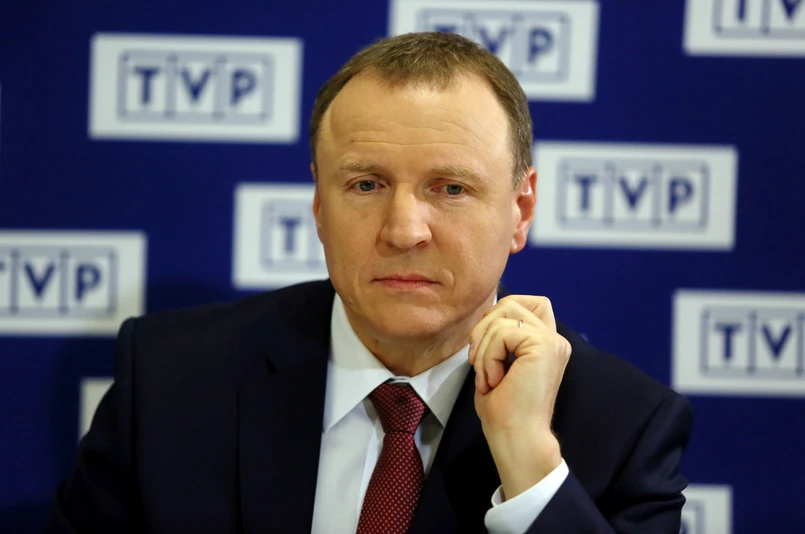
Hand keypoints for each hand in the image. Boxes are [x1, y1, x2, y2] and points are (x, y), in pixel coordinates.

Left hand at [468, 295, 570, 498]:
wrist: (516, 439)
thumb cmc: (504, 412)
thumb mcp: (497, 364)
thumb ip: (498, 338)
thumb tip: (486, 315)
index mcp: (546, 344)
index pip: (525, 303)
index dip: (499, 314)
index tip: (487, 349)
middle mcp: (555, 339)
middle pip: (510, 303)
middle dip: (484, 328)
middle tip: (479, 363)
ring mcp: (552, 341)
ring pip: (503, 314)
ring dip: (484, 347)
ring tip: (489, 377)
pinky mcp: (544, 346)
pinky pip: (501, 332)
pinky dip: (488, 356)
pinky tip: (495, 380)